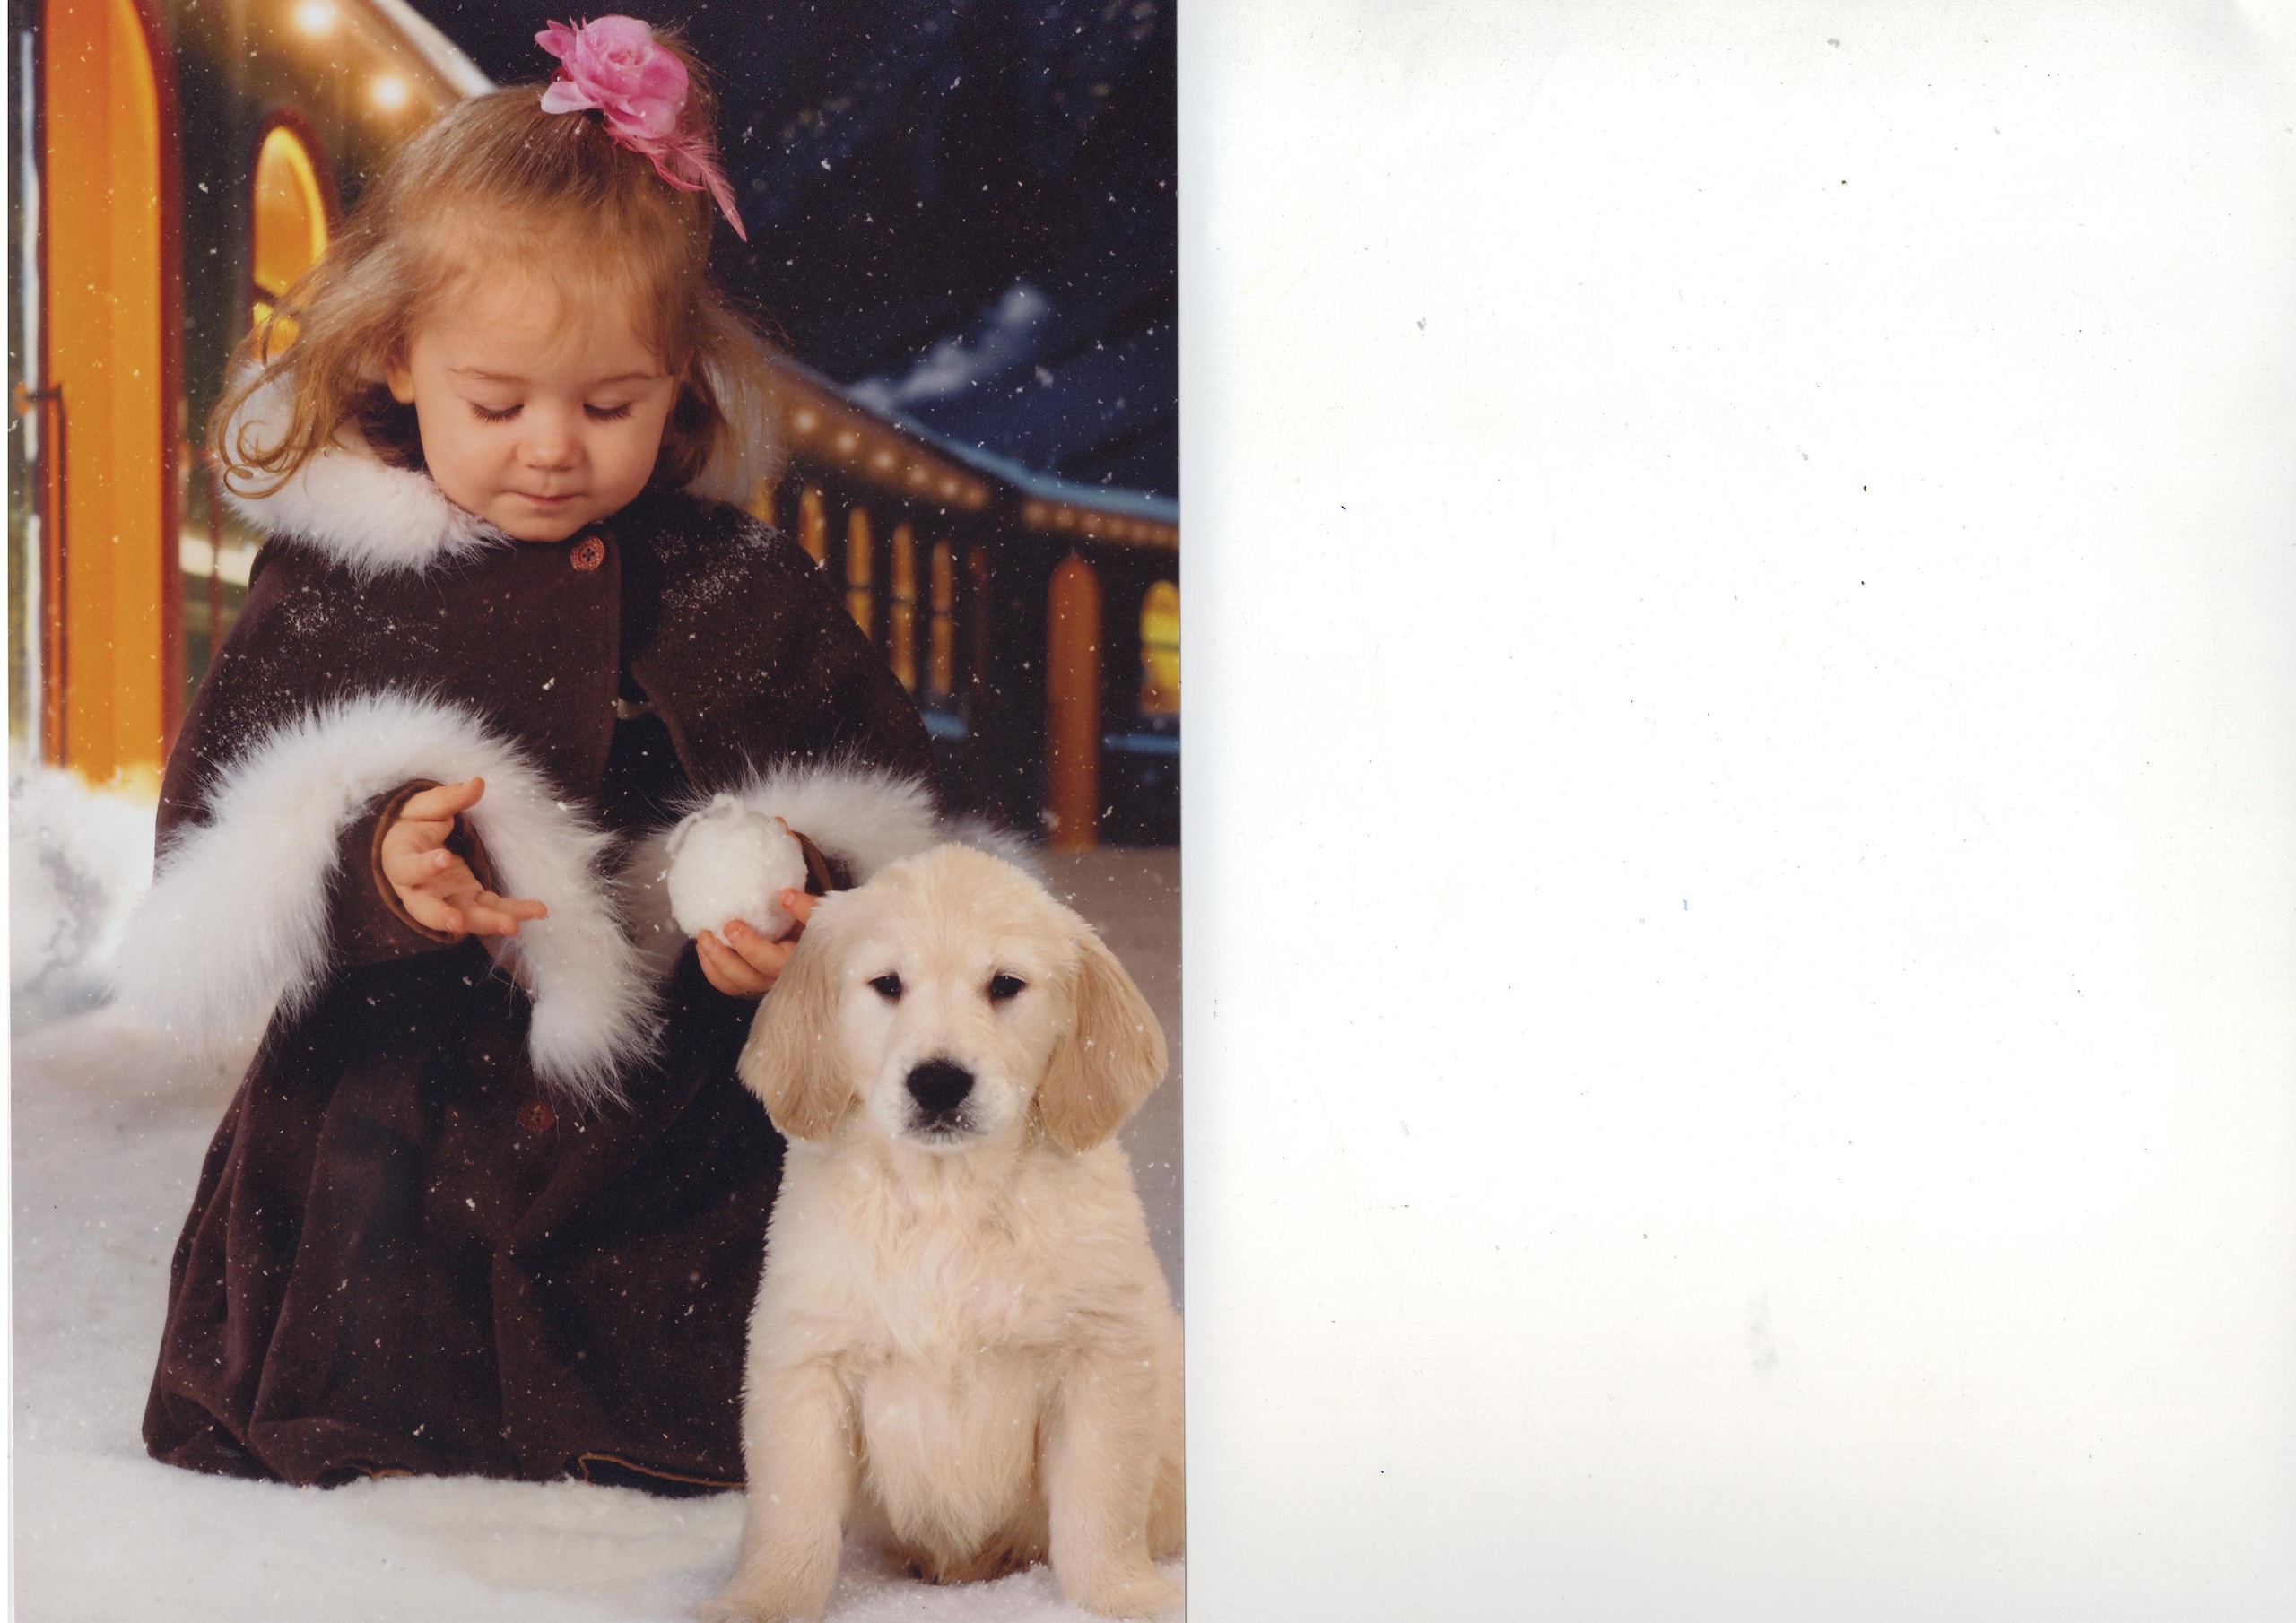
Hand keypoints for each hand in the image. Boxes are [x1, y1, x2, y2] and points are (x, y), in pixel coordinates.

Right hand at [377, 777, 549, 939]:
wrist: (412, 848)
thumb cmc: (414, 826)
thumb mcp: (423, 807)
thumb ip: (448, 798)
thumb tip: (477, 782)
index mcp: (401, 861)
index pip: (408, 869)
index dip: (424, 867)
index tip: (444, 858)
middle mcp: (420, 889)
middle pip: (428, 909)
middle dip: (444, 917)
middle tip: (460, 922)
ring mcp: (447, 899)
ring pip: (464, 917)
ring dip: (488, 923)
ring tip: (513, 925)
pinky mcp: (471, 902)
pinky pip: (491, 910)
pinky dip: (512, 913)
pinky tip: (537, 912)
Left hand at [697, 891, 816, 997]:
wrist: (826, 941)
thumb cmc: (821, 925)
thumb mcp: (822, 915)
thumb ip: (807, 907)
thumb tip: (784, 896)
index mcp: (798, 963)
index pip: (772, 962)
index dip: (749, 946)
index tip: (732, 925)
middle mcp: (780, 979)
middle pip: (748, 977)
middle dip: (725, 957)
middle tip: (709, 934)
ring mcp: (765, 983)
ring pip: (735, 983)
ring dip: (714, 963)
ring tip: (703, 939)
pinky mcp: (753, 981)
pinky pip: (729, 984)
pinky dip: (712, 969)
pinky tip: (703, 949)